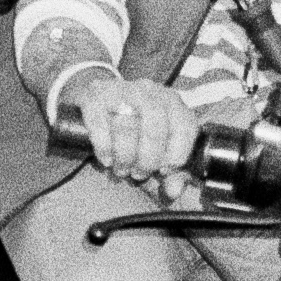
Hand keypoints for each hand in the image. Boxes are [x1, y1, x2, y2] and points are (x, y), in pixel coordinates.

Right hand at [63, 72, 199, 186]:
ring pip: (127, 126)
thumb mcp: (157, 149)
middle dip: (147, 160)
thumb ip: (171, 172)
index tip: (164, 170)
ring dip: (125, 156)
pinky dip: (104, 147)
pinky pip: (100, 122)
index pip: (185, 127)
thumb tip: (174, 191)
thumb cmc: (135, 127)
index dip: (176, 154)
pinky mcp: (96, 94)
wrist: (101, 98)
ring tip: (122, 169)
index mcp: (173, 102)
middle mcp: (150, 91)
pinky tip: (106, 159)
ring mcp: (122, 89)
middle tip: (139, 174)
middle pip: (155, 128)